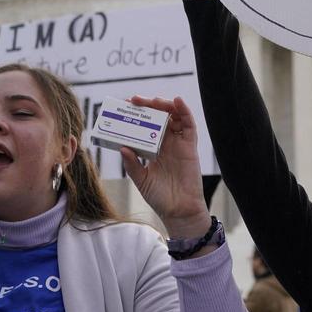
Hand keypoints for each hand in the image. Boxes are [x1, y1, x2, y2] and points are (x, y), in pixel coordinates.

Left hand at [120, 95, 211, 237]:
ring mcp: (179, 143)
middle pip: (159, 117)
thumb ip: (132, 165)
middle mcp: (167, 143)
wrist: (179, 211)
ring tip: (153, 101)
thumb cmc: (160, 198)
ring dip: (164, 105)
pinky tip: (177, 102)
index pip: (146, 126)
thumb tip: (122, 148)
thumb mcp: (140, 180)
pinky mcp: (190, 146)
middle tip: (134, 100)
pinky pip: (189, 124)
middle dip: (148, 106)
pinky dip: (185, 111)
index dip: (138, 115)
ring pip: (174, 116)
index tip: (124, 106)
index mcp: (154, 149)